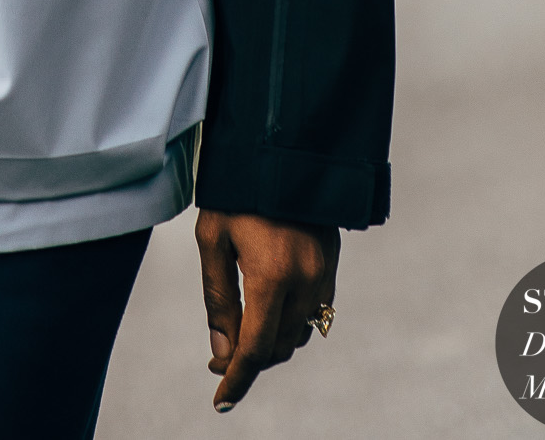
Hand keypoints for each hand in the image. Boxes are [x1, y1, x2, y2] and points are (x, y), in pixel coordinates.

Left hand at [197, 209, 338, 412]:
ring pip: (298, 333)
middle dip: (249, 360)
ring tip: (240, 335)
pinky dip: (290, 322)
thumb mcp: (213, 237)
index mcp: (271, 277)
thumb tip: (221, 350)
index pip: (256, 349)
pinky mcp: (331, 263)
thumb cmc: (239, 189)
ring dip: (271, 343)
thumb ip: (217, 297)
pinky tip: (269, 312)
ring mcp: (323, 274)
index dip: (237, 379)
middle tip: (218, 359)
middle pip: (278, 347)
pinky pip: (314, 311)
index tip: (220, 399)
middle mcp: (304, 282)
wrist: (283, 145)